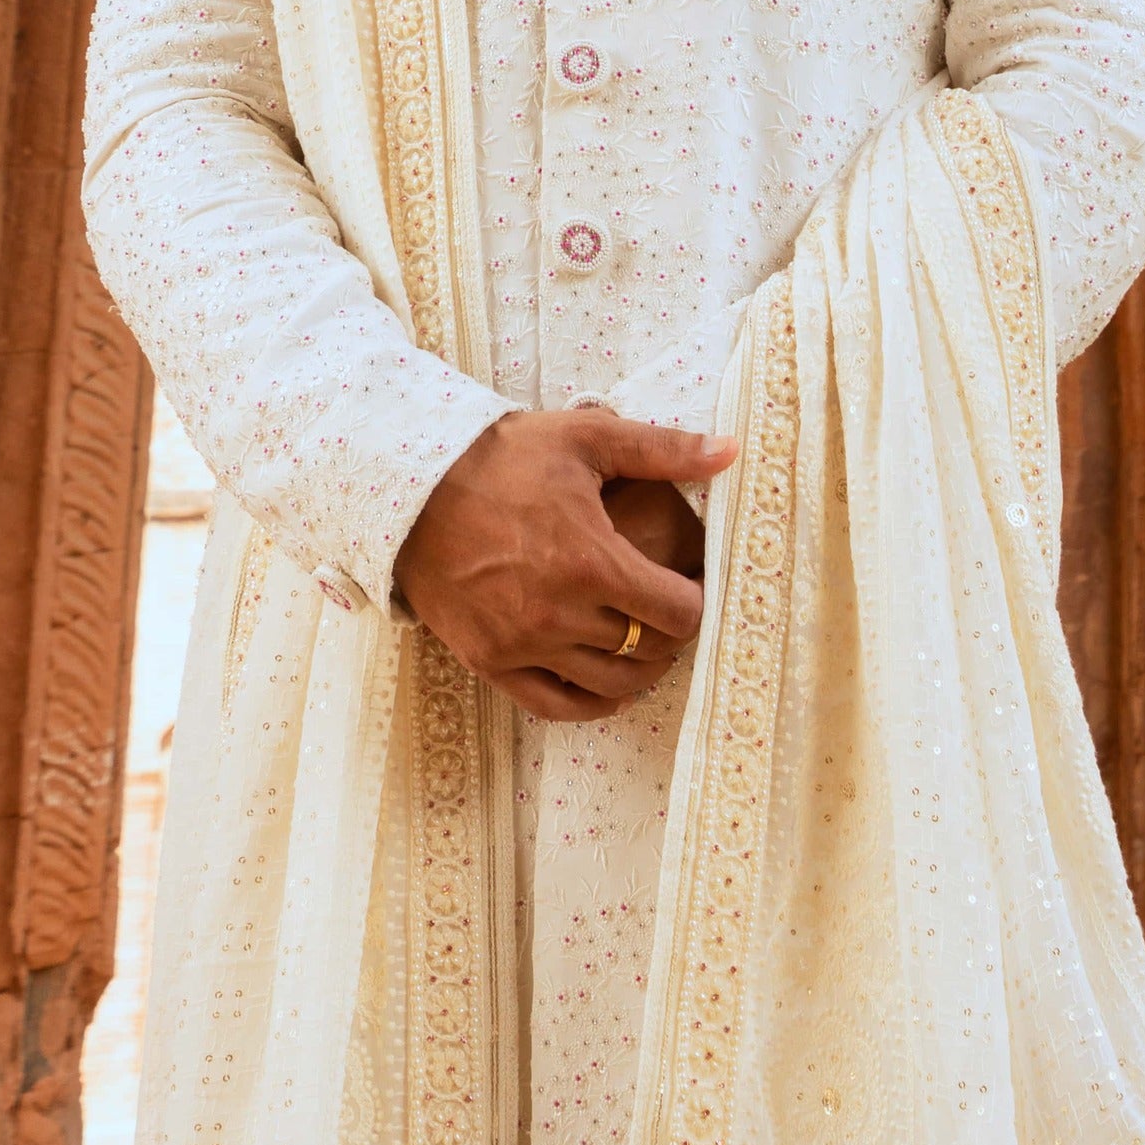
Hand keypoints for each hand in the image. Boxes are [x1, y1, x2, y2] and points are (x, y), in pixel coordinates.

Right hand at [395, 407, 734, 720]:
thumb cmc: (504, 457)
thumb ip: (663, 449)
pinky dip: (591, 702)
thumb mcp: (586, 437)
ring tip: (644, 644)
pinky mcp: (490, 663)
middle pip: (648, 651)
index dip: (698, 601)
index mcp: (591, 560)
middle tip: (671, 610)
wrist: (413, 487)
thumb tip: (731, 452)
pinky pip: (556, 706)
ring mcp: (522, 645)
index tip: (695, 585)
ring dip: (639, 671)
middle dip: (671, 633)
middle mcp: (559, 613)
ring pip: (610, 687)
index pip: (678, 612)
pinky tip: (605, 684)